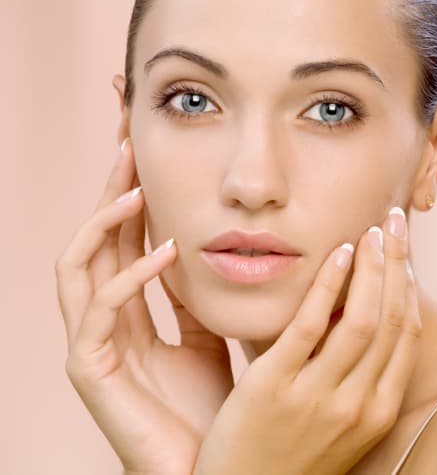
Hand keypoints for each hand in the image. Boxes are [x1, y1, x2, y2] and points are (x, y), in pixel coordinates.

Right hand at [55, 139, 233, 474]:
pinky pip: (100, 312)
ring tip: (139, 185)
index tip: (151, 151)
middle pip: (94, 240)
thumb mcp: (208, 336)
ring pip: (78, 265)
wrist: (209, 468)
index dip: (133, 194)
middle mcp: (103, 322)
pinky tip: (167, 251)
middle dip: (110, 190)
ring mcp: (91, 345)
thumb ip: (196, 297)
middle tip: (130, 141)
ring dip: (106, 222)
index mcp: (131, 312)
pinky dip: (130, 277)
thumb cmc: (211, 408)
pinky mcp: (89, 370)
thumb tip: (208, 249)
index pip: (123, 240)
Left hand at [193, 207, 421, 474]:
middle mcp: (357, 406)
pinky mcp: (272, 389)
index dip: (409, 286)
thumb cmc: (290, 455)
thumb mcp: (340, 424)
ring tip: (371, 231)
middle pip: (392, 320)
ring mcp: (316, 399)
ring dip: (372, 267)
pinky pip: (310, 326)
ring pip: (361, 320)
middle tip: (394, 221)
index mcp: (378, 413)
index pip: (407, 336)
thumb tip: (361, 315)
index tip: (404, 251)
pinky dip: (329, 285)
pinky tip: (338, 254)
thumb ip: (356, 378)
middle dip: (398, 264)